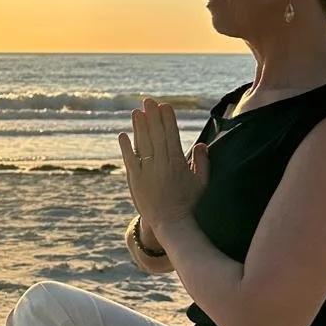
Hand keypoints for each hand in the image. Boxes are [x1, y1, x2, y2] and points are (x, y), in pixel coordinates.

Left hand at [119, 98, 208, 231]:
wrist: (171, 224)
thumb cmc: (188, 203)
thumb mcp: (201, 182)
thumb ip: (202, 162)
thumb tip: (202, 144)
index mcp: (178, 163)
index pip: (172, 135)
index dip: (168, 119)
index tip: (164, 105)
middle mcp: (163, 165)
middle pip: (156, 135)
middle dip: (152, 116)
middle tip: (148, 100)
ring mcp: (148, 172)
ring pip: (143, 145)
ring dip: (139, 127)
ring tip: (136, 112)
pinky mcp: (135, 181)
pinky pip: (130, 160)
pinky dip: (126, 147)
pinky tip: (123, 135)